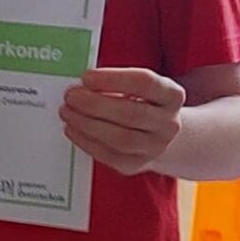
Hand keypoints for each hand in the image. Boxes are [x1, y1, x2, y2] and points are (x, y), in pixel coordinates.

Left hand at [62, 66, 184, 173]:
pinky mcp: (135, 164)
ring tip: (67, 111)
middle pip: (130, 114)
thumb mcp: (137, 87)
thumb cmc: (140, 103)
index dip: (112, 79)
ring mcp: (155, 147)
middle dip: (94, 104)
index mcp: (172, 96)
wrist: (156, 133)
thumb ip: (115, 83)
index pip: (145, 83)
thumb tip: (82, 84)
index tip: (86, 76)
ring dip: (86, 123)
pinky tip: (72, 128)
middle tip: (71, 96)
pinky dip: (85, 141)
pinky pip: (107, 155)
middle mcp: (169, 123)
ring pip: (119, 138)